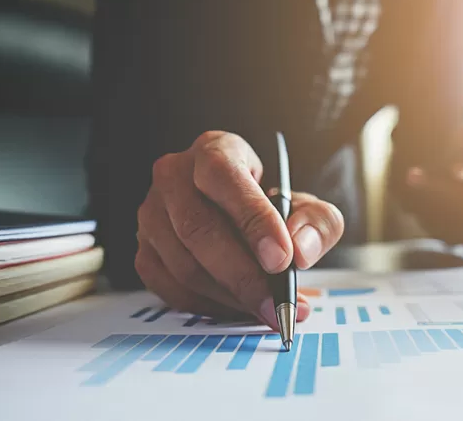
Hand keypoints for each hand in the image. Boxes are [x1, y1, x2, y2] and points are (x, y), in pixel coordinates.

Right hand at [135, 131, 343, 327]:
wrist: (239, 221)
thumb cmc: (271, 209)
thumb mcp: (307, 207)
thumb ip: (317, 223)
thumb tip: (300, 250)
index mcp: (215, 150)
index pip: (223, 176)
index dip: (252, 219)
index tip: (281, 258)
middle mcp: (174, 176)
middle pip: (198, 228)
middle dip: (244, 275)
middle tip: (279, 303)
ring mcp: (152, 215)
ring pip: (185, 265)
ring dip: (231, 297)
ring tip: (270, 310)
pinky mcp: (145, 252)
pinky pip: (173, 289)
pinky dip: (211, 307)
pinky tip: (241, 309)